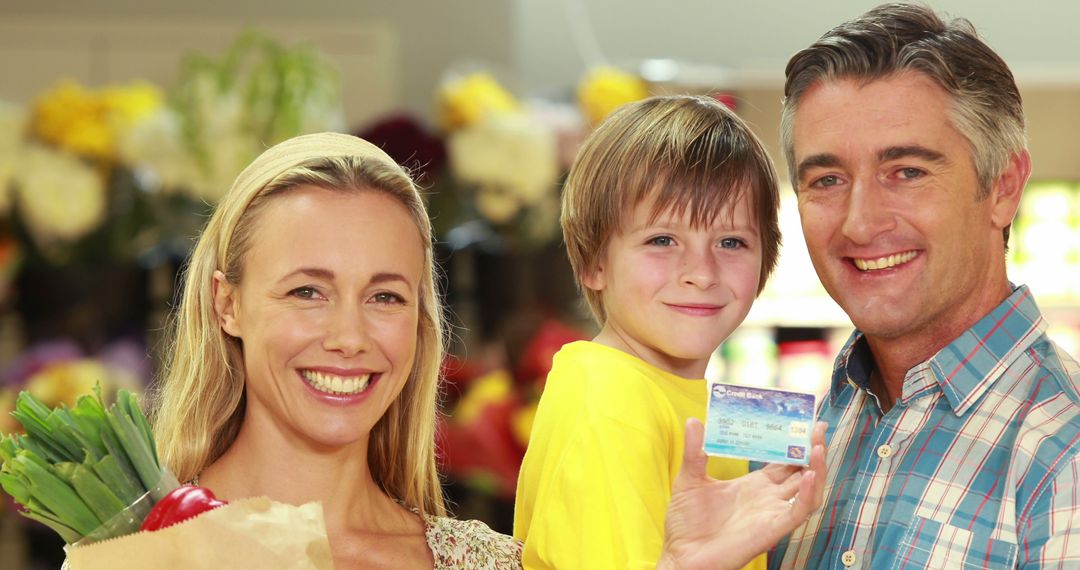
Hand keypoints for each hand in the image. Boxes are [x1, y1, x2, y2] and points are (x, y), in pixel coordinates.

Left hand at [657, 419, 827, 569]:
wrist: (681, 555)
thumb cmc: (685, 523)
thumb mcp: (689, 479)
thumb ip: (695, 451)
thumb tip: (692, 421)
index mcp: (753, 485)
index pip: (782, 460)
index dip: (794, 442)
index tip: (803, 420)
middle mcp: (767, 497)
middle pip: (800, 471)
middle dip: (812, 449)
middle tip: (819, 426)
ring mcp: (771, 512)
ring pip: (807, 490)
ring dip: (817, 469)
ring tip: (818, 447)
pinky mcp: (772, 529)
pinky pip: (798, 512)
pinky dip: (807, 494)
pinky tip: (809, 475)